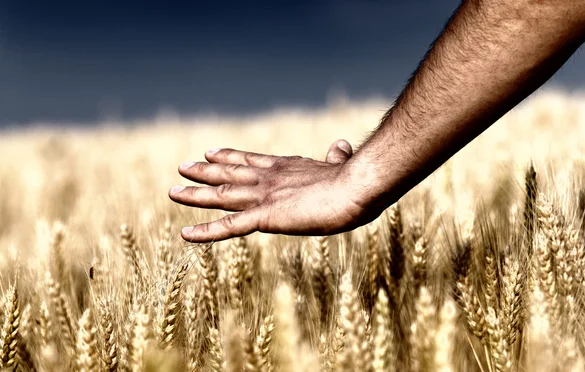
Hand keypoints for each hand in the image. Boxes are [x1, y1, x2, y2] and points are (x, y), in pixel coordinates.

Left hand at [169, 140, 370, 241]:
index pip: (250, 161)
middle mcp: (268, 178)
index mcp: (285, 168)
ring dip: (196, 194)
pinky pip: (229, 226)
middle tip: (183, 167)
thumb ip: (335, 156)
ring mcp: (263, 196)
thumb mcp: (341, 165)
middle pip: (228, 174)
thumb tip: (341, 144)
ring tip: (173, 191)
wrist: (355, 187)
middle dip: (204, 171)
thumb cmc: (353, 180)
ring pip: (221, 196)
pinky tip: (186, 234)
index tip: (211, 152)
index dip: (229, 157)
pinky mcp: (265, 217)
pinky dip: (206, 231)